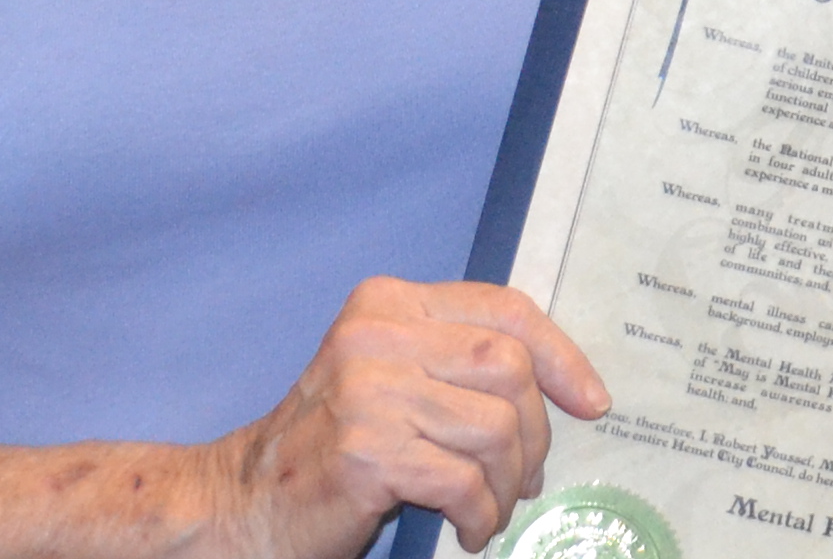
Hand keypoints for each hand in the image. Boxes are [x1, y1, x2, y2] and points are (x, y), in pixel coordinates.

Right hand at [218, 276, 608, 558]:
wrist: (241, 504)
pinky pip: (464, 482)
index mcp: (390, 303)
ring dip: (507, 483)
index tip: (591, 401)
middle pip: (510, 370)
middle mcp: (378, 335)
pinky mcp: (367, 452)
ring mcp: (369, 391)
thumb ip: (454, 362)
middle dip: (537, 433)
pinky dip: (480, 514)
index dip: (563, 355)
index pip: (505, 310)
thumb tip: (557, 387)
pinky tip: (466, 530)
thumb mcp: (389, 378)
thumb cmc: (329, 447)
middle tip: (525, 479)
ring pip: (496, 429)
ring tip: (490, 509)